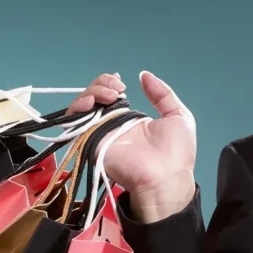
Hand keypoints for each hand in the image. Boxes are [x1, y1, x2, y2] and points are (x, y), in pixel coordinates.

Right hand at [67, 72, 196, 222]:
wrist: (166, 177)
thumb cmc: (176, 152)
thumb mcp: (178, 115)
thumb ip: (162, 94)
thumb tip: (143, 75)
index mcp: (129, 119)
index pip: (110, 95)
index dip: (110, 83)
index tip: (122, 83)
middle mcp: (111, 125)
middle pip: (94, 96)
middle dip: (102, 84)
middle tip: (119, 89)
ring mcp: (99, 133)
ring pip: (82, 105)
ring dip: (92, 92)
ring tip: (111, 95)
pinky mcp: (90, 143)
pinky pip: (74, 122)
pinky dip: (78, 107)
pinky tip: (93, 102)